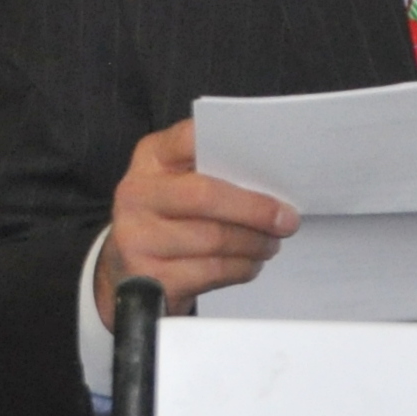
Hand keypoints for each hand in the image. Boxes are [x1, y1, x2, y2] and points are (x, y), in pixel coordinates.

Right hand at [95, 119, 297, 312]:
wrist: (129, 274)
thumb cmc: (169, 219)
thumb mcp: (179, 185)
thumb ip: (214, 174)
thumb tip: (271, 185)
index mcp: (150, 159)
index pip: (189, 139)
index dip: (229, 144)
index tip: (268, 158)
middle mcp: (137, 194)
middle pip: (205, 195)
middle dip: (255, 209)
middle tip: (287, 219)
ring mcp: (138, 238)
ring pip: (214, 239)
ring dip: (255, 243)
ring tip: (271, 243)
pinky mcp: (151, 277)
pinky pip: (212, 271)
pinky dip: (242, 268)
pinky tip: (251, 263)